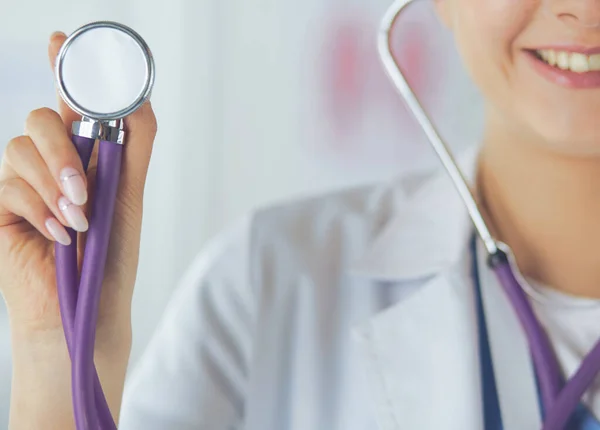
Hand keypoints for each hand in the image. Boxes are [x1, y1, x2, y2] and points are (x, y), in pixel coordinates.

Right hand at [0, 31, 156, 428]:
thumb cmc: (111, 258)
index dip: (63, 68)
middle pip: (39, 119)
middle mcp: (52, 164)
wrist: (85, 308)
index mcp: (85, 156)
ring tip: (77, 221)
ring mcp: (24, 185)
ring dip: (54, 186)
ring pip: (19, 148)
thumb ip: (134, 146)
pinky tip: (57, 236)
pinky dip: (39, 209)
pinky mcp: (1, 208)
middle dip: (62, 151)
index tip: (59, 39)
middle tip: (85, 190)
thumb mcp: (129, 195)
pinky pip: (7, 185)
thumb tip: (140, 97)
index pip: (68, 102)